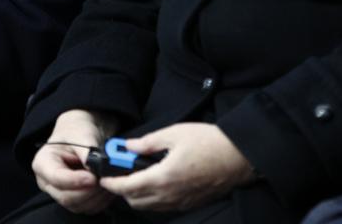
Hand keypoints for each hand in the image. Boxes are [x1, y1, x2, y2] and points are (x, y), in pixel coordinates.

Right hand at [32, 110, 116, 213]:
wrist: (85, 132)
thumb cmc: (79, 129)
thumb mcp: (82, 133)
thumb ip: (87, 152)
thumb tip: (95, 169)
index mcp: (43, 163)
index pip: (56, 178)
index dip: (75, 181)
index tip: (93, 177)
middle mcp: (48, 182)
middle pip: (67, 197)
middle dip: (89, 190)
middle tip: (104, 178)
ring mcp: (61, 192)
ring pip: (79, 205)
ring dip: (97, 195)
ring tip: (108, 179)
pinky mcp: (75, 199)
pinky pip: (88, 208)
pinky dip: (102, 200)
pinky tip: (108, 185)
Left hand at [98, 123, 253, 210]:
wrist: (238, 157)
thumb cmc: (209, 142)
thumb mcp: (175, 134)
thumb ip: (148, 142)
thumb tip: (128, 146)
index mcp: (163, 177)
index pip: (128, 187)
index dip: (112, 184)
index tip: (103, 179)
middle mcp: (170, 195)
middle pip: (136, 202)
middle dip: (123, 192)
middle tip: (118, 176)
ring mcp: (181, 202)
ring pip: (149, 207)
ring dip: (137, 197)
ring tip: (135, 179)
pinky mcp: (191, 203)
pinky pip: (164, 207)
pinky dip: (153, 200)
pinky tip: (156, 184)